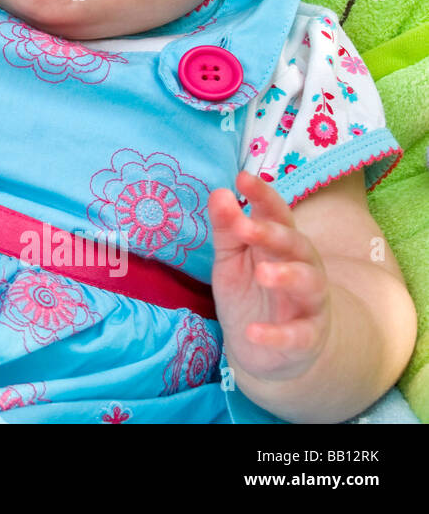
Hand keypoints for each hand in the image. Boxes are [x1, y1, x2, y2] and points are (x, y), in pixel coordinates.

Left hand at [209, 170, 331, 383]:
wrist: (272, 349)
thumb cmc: (252, 291)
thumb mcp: (233, 257)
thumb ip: (227, 227)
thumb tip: (219, 192)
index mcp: (281, 244)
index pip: (276, 214)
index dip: (263, 196)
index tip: (243, 178)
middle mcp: (302, 267)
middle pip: (295, 244)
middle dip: (273, 234)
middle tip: (247, 228)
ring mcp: (308, 302)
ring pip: (308, 283)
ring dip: (287, 276)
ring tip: (263, 273)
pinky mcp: (307, 337)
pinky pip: (297, 335)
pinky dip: (276, 334)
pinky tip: (254, 333)